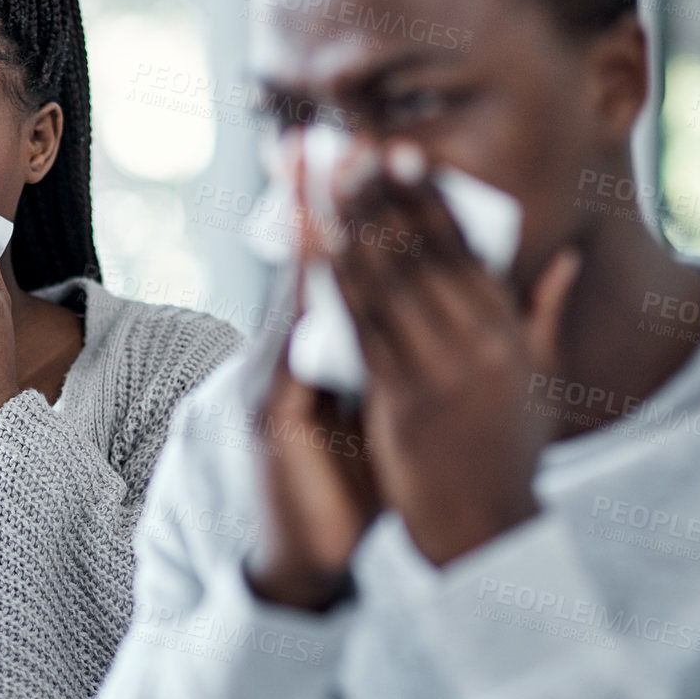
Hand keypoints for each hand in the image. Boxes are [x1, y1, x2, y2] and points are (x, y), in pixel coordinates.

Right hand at [245, 139, 381, 611]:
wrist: (308, 566)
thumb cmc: (351, 491)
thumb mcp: (381, 417)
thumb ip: (398, 362)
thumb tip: (432, 316)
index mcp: (321, 359)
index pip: (338, 270)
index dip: (349, 212)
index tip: (362, 150)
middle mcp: (287, 360)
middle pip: (307, 264)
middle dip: (315, 196)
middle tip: (327, 131)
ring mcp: (271, 383)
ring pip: (293, 292)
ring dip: (305, 226)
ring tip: (315, 167)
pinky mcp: (267, 413)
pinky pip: (286, 343)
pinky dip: (299, 296)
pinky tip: (313, 254)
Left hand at [329, 141, 579, 567]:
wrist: (487, 531)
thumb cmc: (508, 456)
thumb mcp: (542, 381)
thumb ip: (544, 314)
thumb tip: (560, 260)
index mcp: (510, 330)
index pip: (467, 247)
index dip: (428, 196)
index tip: (400, 152)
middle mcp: (481, 341)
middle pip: (424, 250)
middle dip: (384, 193)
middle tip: (351, 143)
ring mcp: (443, 369)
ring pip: (391, 278)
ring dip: (354, 220)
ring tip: (326, 178)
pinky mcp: (404, 401)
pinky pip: (363, 328)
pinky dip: (338, 280)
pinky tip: (314, 247)